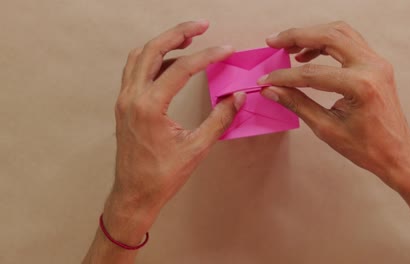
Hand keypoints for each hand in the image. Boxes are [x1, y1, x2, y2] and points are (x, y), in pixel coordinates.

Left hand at [104, 20, 244, 244]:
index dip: (207, 56)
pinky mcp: (124, 105)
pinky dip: (153, 58)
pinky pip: (135, 70)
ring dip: (163, 42)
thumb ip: (219, 119)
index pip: (181, 68)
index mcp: (149, 107)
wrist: (134, 194)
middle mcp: (132, 97)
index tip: (226, 50)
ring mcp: (124, 100)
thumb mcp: (197, 148)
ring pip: (140, 56)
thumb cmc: (162, 176)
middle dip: (178, 32)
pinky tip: (170, 61)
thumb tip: (237, 98)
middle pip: (153, 49)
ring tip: (188, 37)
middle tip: (201, 25)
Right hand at [258, 21, 409, 189]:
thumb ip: (297, 104)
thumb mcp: (326, 128)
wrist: (396, 152)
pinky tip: (308, 53)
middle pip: (329, 37)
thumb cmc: (367, 147)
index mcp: (361, 86)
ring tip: (289, 46)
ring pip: (339, 32)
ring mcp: (377, 62)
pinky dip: (326, 41)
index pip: (312, 74)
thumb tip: (272, 90)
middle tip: (273, 41)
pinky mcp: (376, 63)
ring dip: (312, 35)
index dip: (284, 77)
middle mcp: (372, 66)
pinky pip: (349, 41)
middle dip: (297, 36)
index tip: (266, 80)